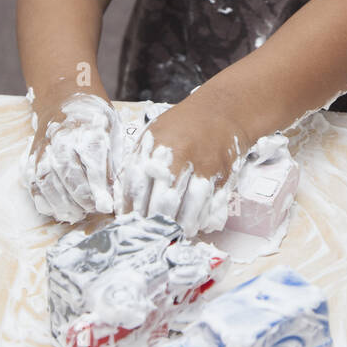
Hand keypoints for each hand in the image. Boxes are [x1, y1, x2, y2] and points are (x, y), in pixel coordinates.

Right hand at [24, 90, 122, 224]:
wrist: (62, 102)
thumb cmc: (93, 120)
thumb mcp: (112, 131)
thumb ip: (113, 159)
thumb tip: (116, 191)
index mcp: (86, 131)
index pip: (93, 165)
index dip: (99, 190)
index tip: (106, 207)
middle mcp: (61, 141)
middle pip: (69, 176)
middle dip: (83, 199)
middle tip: (94, 209)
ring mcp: (44, 151)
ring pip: (49, 184)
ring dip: (64, 205)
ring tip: (79, 214)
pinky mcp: (32, 161)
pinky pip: (35, 187)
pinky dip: (47, 203)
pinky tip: (61, 210)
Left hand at [117, 94, 249, 234]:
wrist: (222, 113)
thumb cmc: (182, 126)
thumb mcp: (154, 135)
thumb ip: (138, 161)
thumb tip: (123, 198)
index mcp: (158, 147)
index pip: (138, 185)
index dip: (131, 207)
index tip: (128, 220)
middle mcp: (181, 158)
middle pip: (163, 202)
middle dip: (154, 222)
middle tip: (149, 232)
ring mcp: (205, 170)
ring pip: (190, 210)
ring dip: (179, 227)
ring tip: (171, 232)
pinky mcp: (223, 178)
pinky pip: (211, 208)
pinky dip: (200, 221)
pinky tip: (192, 225)